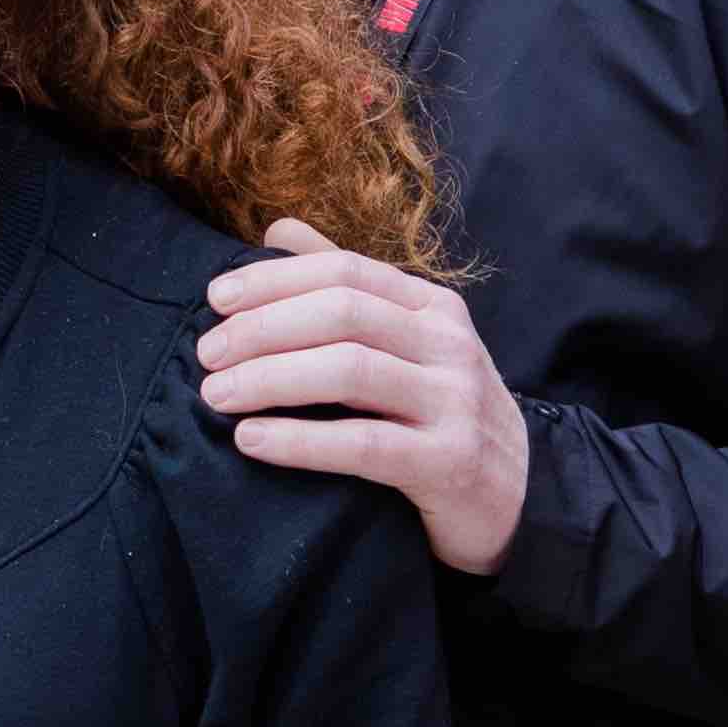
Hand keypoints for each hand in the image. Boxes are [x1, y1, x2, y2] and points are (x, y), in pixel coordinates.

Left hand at [198, 222, 532, 571]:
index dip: (274, 279)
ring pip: (350, 371)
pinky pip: (364, 444)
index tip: (214, 299)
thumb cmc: (442, 415)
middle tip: (206, 354)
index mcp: (432, 308)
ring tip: (216, 394)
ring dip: (270, 378)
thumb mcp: (408, 343)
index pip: (345, 271)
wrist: (521, 496)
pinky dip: (299, 440)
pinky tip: (250, 441)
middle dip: (262, 328)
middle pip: (342, 313)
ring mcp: (454, 402)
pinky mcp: (449, 463)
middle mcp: (448, 345)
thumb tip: (276, 230)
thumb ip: (347, 287)